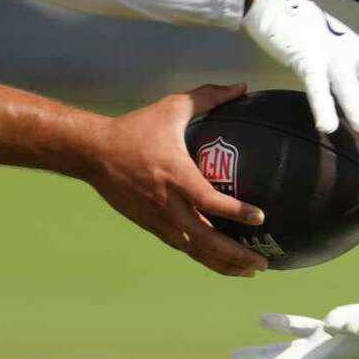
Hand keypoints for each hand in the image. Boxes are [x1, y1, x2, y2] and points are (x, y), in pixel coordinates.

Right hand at [88, 83, 269, 277]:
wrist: (95, 153)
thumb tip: (241, 87)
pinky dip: (204, 256)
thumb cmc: (136, 128)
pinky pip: (183, 246)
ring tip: (250, 270)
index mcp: (175, 175)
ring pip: (195, 250)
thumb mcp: (172, 108)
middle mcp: (168, 203)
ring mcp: (158, 219)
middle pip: (206, 239)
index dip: (236, 212)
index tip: (260, 217)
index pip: (209, 201)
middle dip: (236, 255)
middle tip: (263, 262)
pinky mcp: (151, 226)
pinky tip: (221, 261)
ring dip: (223, 263)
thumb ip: (208, 97)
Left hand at [217, 291, 358, 358]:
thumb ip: (358, 321)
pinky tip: (263, 321)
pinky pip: (305, 327)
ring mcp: (333, 340)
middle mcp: (328, 350)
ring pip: (286, 347)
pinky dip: (284, 325)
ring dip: (259, 351)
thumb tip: (331, 323)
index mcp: (333, 351)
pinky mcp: (341, 326)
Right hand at [242, 0, 358, 133]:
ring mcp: (328, 53)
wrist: (275, 5)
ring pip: (346, 80)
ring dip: (358, 103)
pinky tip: (326, 126)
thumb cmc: (309, 33)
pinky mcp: (304, 57)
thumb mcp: (341, 50)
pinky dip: (322, 104)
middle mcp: (351, 51)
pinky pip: (315, 84)